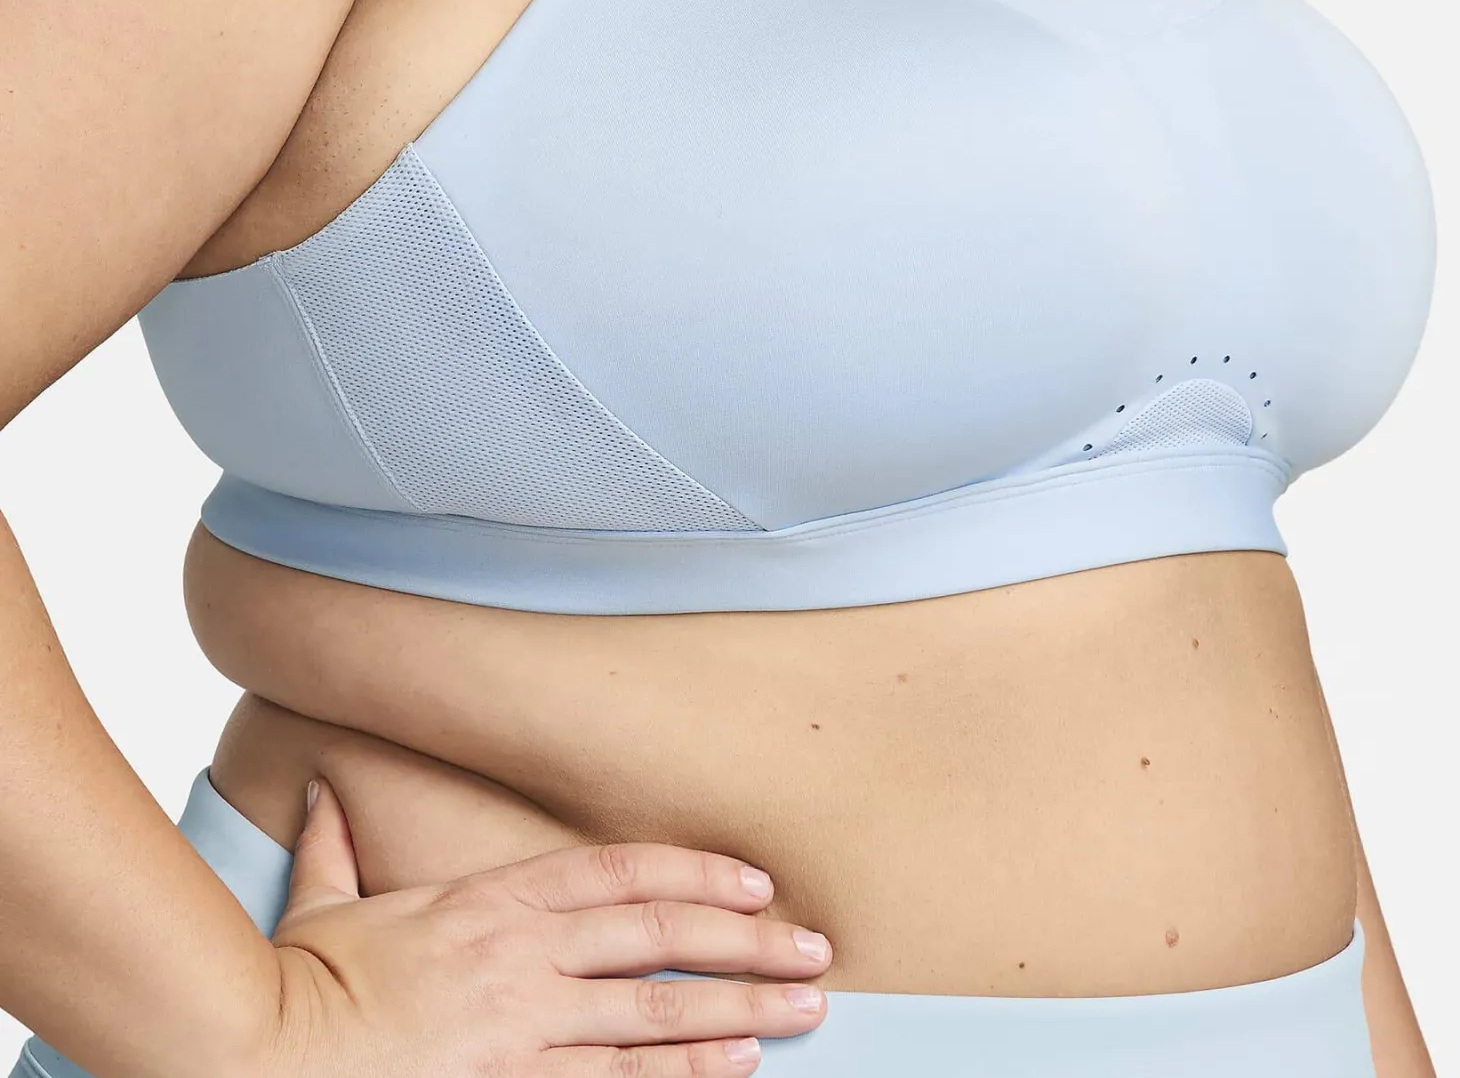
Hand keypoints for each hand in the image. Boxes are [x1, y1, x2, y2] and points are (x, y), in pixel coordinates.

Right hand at [258, 778, 832, 1075]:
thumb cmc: (298, 986)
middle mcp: (523, 956)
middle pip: (661, 939)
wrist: (261, 1057)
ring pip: (657, 1014)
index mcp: (490, 900)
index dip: (696, 870)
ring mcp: (524, 1027)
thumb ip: (338, 846)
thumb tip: (323, 791)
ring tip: (802, 1009)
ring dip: (739, 1009)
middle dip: (749, 943)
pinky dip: (684, 1077)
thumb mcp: (325, 903)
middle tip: (816, 949)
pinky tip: (735, 1070)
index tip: (755, 879)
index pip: (619, 871)